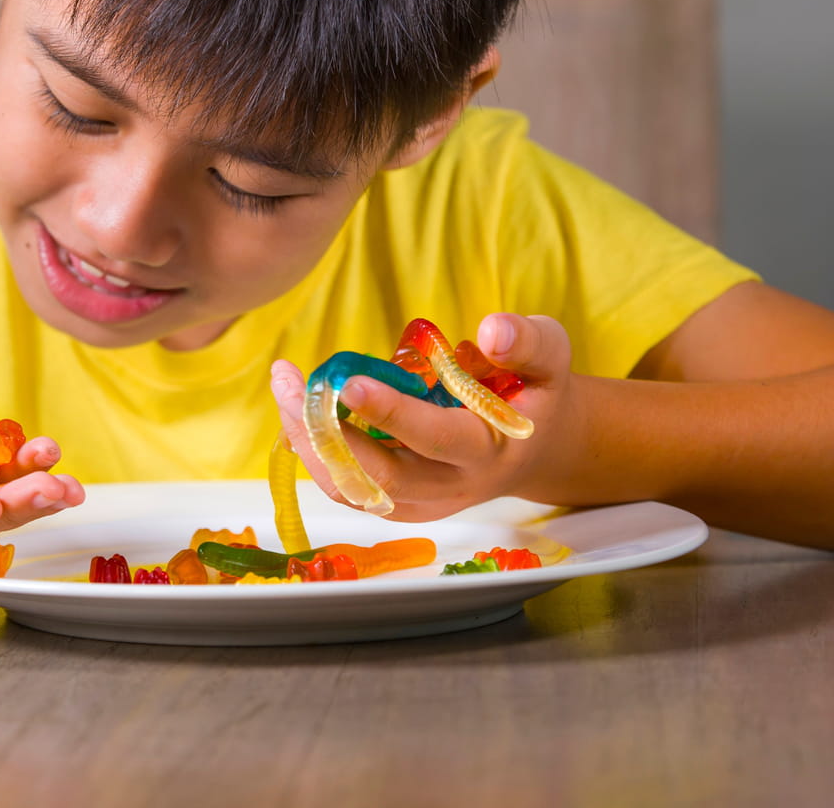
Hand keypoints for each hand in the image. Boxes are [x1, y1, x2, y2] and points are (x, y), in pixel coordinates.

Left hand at [270, 314, 578, 521]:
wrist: (536, 445)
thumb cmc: (536, 391)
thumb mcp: (551, 356)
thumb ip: (527, 342)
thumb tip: (492, 330)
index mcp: (489, 449)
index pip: (437, 438)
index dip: (393, 413)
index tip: (351, 381)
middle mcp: (451, 486)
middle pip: (382, 476)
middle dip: (329, 432)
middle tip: (290, 383)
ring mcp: (421, 502)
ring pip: (354, 488)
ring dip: (310, 442)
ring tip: (283, 389)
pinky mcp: (397, 503)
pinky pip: (348, 488)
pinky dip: (315, 453)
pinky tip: (295, 409)